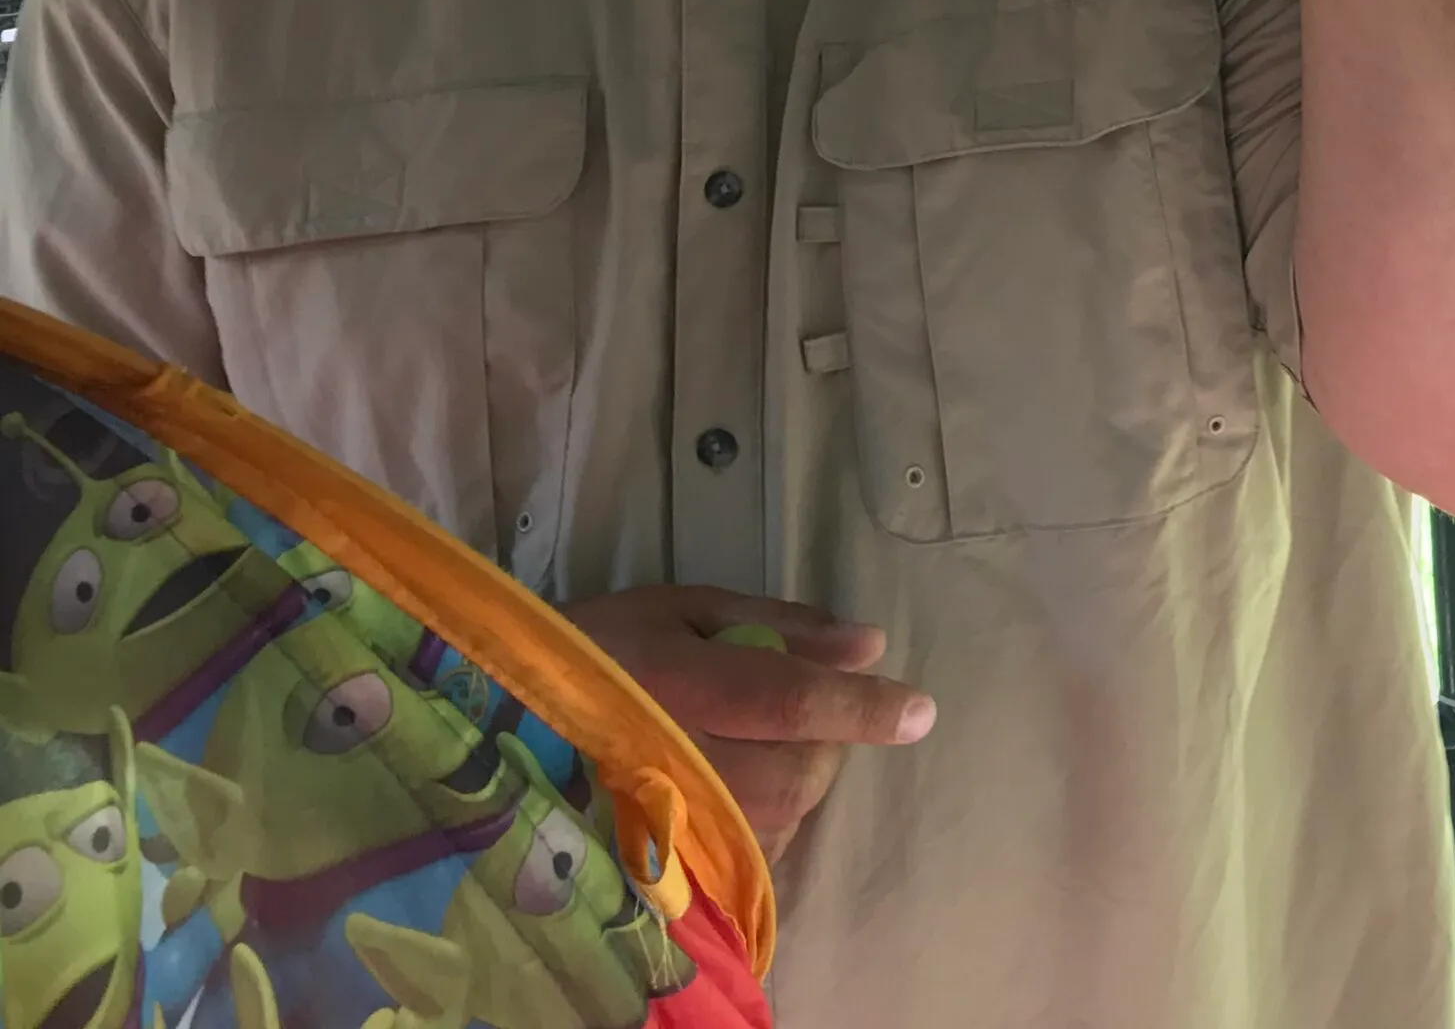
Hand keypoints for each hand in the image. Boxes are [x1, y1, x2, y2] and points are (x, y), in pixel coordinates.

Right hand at [566, 584, 934, 861]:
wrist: (507, 727)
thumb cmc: (596, 651)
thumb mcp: (679, 610)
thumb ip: (775, 624)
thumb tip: (866, 642)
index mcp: (681, 687)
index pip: (788, 700)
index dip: (859, 706)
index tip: (920, 710)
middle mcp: (681, 766)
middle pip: (798, 766)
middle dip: (827, 735)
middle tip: (805, 704)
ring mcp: (676, 829)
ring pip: (785, 814)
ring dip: (800, 776)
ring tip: (760, 743)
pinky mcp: (675, 872)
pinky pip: (759, 854)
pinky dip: (772, 818)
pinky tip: (742, 787)